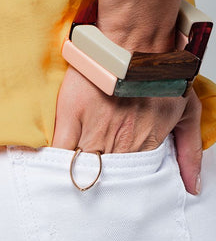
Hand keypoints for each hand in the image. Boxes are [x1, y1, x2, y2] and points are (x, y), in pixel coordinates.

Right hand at [51, 65, 202, 194]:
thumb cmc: (159, 72)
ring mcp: (94, 132)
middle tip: (90, 200)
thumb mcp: (188, 113)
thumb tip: (193, 188)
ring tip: (65, 192)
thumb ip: (190, 153)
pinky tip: (48, 171)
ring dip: (74, 179)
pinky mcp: (71, 117)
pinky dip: (52, 163)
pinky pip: (59, 151)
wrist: (136, 40)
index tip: (114, 197)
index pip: (129, 182)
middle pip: (103, 179)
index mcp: (144, 146)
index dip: (121, 190)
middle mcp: (119, 144)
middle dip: (97, 189)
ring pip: (80, 170)